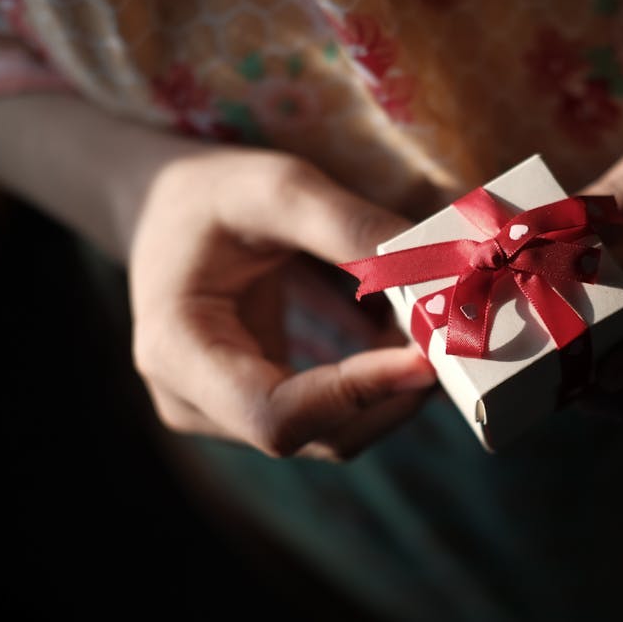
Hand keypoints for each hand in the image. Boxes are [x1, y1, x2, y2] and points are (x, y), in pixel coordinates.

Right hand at [129, 148, 435, 459]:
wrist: (169, 213)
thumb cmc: (210, 195)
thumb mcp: (272, 187)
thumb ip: (348, 226)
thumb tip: (435, 271)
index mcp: (176, 352)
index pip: (275, 415)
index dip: (357, 395)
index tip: (425, 358)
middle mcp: (195, 403)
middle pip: (316, 435)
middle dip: (393, 394)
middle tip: (453, 342)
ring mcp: (228, 416)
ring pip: (335, 433)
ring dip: (395, 391)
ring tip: (435, 330)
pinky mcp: (263, 408)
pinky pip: (336, 417)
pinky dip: (382, 384)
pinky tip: (409, 337)